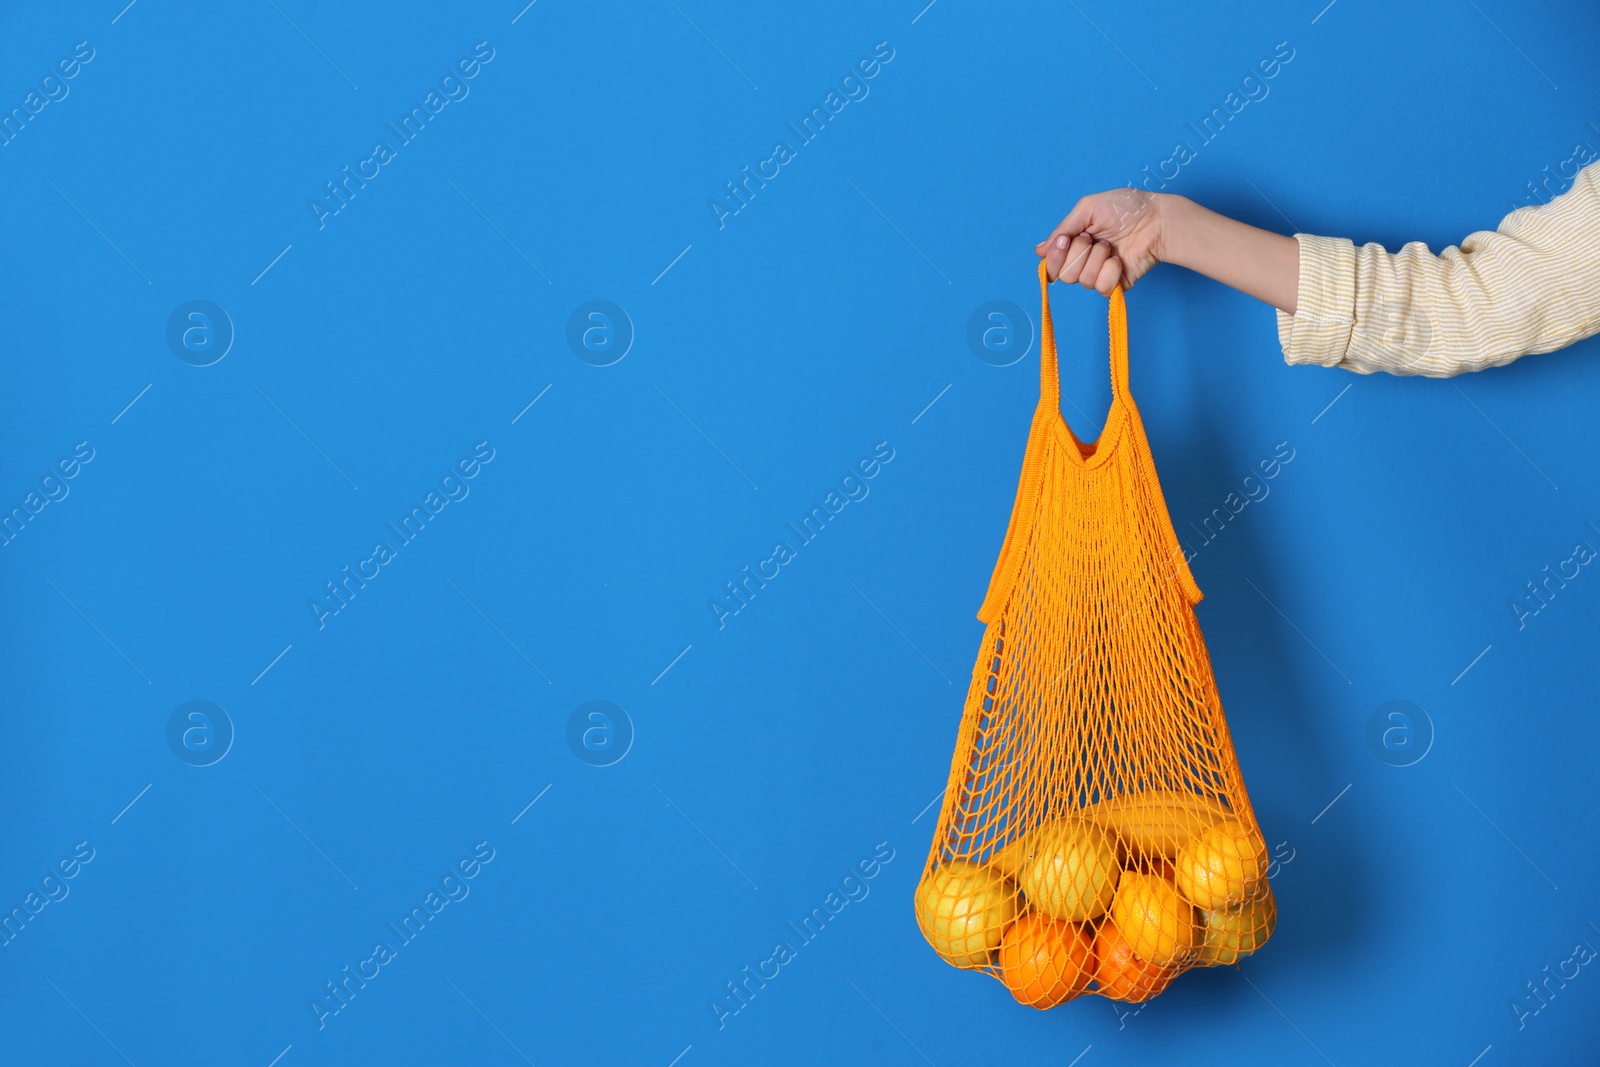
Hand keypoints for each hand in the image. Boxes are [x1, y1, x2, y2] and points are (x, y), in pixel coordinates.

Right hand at [1034, 189, 1171, 293]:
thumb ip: (1062, 229)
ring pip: (1083, 281)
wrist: (1156, 220)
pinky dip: (1110, 272)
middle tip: (1095, 239)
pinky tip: (1119, 259)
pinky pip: (1101, 288)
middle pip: (1064, 275)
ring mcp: (1100, 274)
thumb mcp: (1087, 208)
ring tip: (1111, 246)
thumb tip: (1039, 251)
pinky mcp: (1116, 285)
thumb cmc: (1126, 208)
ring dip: (1097, 259)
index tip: (1066, 240)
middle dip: (1079, 254)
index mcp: (1074, 244)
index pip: (1051, 264)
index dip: (1055, 256)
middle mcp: (1084, 261)